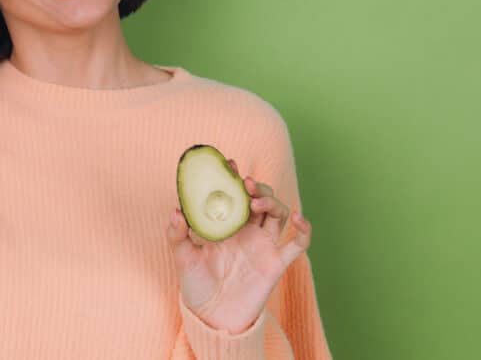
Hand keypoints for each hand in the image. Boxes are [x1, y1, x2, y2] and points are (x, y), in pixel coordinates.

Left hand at [165, 157, 311, 334]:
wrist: (212, 317)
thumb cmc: (196, 287)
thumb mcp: (182, 259)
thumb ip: (176, 235)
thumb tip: (175, 211)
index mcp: (227, 225)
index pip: (235, 194)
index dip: (235, 177)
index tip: (230, 163)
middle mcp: (248, 232)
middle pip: (261, 199)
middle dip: (257, 187)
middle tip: (246, 183)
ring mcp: (264, 246)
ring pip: (279, 214)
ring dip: (272, 202)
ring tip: (257, 203)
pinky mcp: (276, 263)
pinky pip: (297, 244)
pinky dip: (304, 230)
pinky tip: (299, 218)